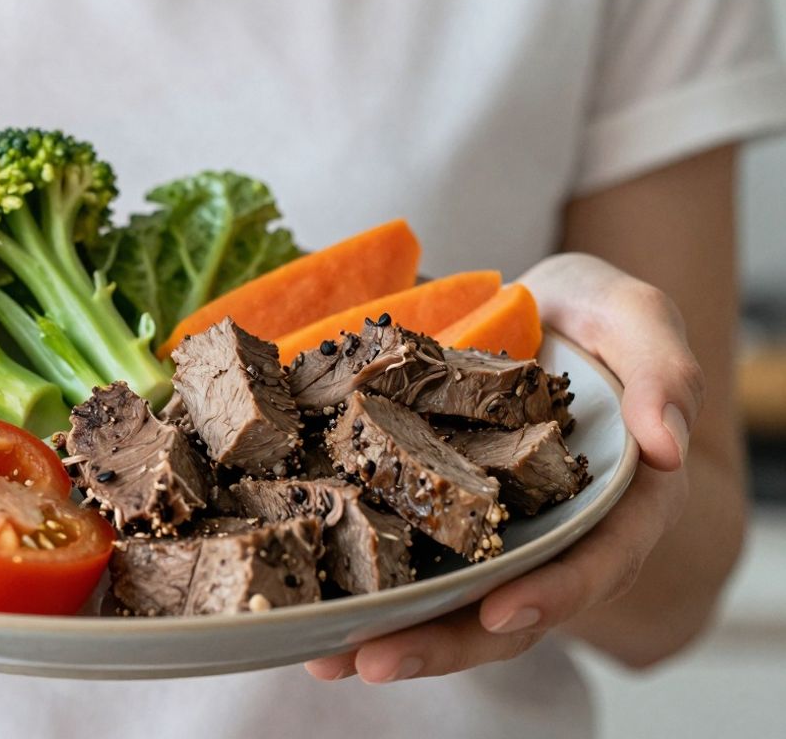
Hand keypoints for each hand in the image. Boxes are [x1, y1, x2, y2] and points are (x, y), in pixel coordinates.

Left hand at [305, 253, 703, 682]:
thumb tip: (665, 443)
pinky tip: (304, 608)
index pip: (594, 565)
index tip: (501, 613)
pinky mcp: (430, 513)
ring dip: (386, 635)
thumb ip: (663, 373)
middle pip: (506, 610)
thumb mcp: (636, 319)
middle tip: (374, 662)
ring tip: (321, 660)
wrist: (531, 308)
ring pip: (446, 602)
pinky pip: (397, 558)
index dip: (552, 594)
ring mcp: (485, 534)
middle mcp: (547, 536)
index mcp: (614, 505)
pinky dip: (355, 585)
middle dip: (442, 644)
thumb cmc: (593, 316)